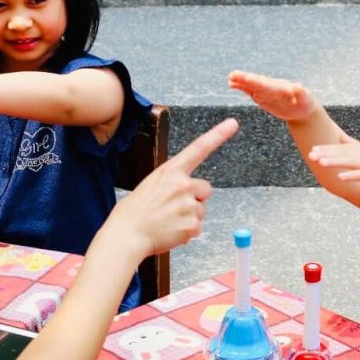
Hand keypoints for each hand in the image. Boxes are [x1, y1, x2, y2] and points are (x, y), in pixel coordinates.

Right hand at [107, 118, 239, 256]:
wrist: (126, 236)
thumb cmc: (134, 213)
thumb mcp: (150, 186)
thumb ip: (172, 183)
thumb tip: (186, 192)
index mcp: (170, 171)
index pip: (198, 148)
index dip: (218, 135)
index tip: (232, 124)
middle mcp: (183, 185)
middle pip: (205, 189)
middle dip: (195, 197)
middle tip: (173, 208)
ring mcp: (189, 205)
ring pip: (201, 210)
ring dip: (189, 216)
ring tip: (167, 221)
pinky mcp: (193, 225)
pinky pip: (197, 228)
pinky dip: (186, 232)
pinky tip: (170, 231)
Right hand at [228, 70, 318, 121]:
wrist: (302, 107)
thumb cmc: (305, 103)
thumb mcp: (305, 99)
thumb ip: (301, 93)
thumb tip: (299, 86)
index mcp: (279, 87)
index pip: (266, 83)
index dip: (256, 81)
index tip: (246, 78)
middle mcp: (270, 87)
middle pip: (255, 82)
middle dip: (244, 79)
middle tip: (233, 75)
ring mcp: (264, 91)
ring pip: (250, 85)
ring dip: (240, 82)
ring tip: (229, 79)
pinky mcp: (261, 96)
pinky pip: (249, 91)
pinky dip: (241, 87)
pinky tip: (232, 84)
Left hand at [308, 137, 359, 200]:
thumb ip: (356, 147)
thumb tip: (341, 138)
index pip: (344, 148)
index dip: (329, 148)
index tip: (313, 149)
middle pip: (346, 153)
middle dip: (328, 153)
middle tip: (312, 155)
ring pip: (352, 162)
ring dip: (336, 162)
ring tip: (321, 163)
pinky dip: (352, 175)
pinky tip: (340, 177)